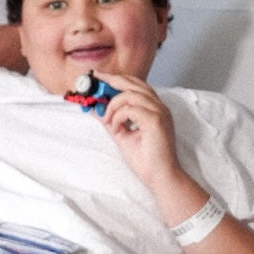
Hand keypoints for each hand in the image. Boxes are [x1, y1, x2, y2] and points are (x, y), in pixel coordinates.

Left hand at [91, 73, 182, 191]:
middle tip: (96, 79)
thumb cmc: (145, 159)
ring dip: (113, 106)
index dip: (117, 79)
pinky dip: (118, 116)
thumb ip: (110, 121)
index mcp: (154, 108)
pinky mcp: (155, 120)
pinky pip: (130, 109)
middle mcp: (159, 107)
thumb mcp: (122, 135)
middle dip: (113, 80)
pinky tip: (117, 128)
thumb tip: (94, 109)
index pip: (136, 86)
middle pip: (134, 83)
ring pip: (130, 95)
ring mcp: (159, 112)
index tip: (100, 76)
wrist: (159, 177)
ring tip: (109, 121)